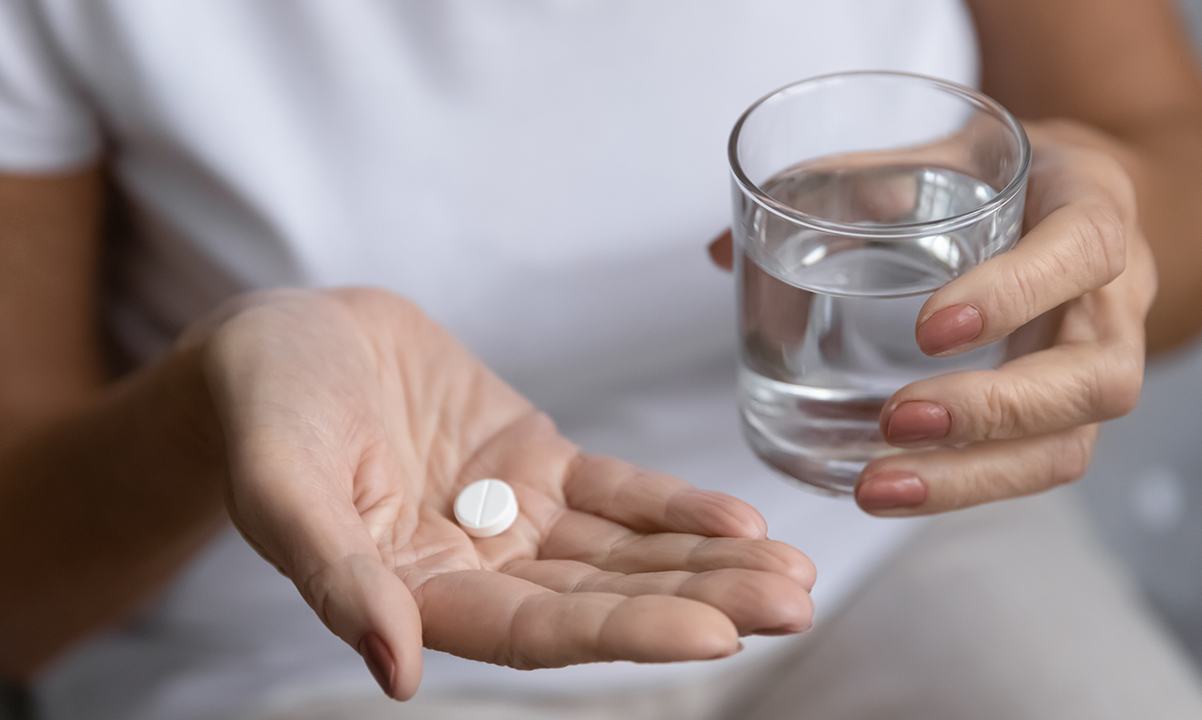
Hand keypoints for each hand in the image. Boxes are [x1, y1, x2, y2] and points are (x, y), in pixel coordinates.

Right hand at [193, 288, 814, 699]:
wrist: (280, 338)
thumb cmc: (261, 410)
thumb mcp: (278, 485)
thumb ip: (336, 574)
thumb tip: (394, 669)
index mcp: (415, 594)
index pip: (535, 631)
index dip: (623, 633)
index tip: (715, 635)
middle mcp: (477, 569)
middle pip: (602, 600)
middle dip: (698, 602)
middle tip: (792, 605)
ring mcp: (512, 516)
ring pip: (624, 551)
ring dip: (707, 562)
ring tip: (793, 573)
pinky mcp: (534, 461)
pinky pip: (614, 491)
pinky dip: (674, 505)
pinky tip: (741, 519)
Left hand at [710, 120, 1156, 514]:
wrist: (1081, 203)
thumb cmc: (1003, 177)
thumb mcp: (940, 153)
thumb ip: (844, 186)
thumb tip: (722, 250)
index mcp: (1092, 207)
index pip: (1082, 251)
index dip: (1014, 294)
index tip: (929, 329)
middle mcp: (1114, 298)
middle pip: (1091, 379)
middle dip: (991, 413)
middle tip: (896, 422)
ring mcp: (1099, 364)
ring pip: (1068, 445)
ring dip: (973, 478)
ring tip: (878, 488)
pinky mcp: (1068, 414)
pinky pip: (1036, 466)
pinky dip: (964, 488)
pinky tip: (893, 493)